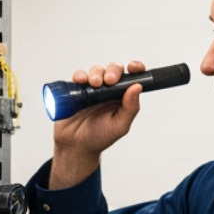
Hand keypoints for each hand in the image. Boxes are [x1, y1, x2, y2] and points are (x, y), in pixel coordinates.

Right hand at [49, 60, 145, 189]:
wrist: (76, 146)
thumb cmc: (100, 137)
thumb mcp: (120, 126)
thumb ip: (130, 108)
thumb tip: (137, 87)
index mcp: (122, 97)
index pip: (132, 78)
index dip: (135, 68)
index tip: (133, 68)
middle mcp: (108, 90)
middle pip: (113, 70)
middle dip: (113, 70)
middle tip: (109, 80)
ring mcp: (92, 89)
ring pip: (96, 70)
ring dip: (96, 73)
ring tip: (94, 84)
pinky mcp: (76, 90)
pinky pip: (78, 76)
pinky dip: (79, 75)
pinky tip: (80, 81)